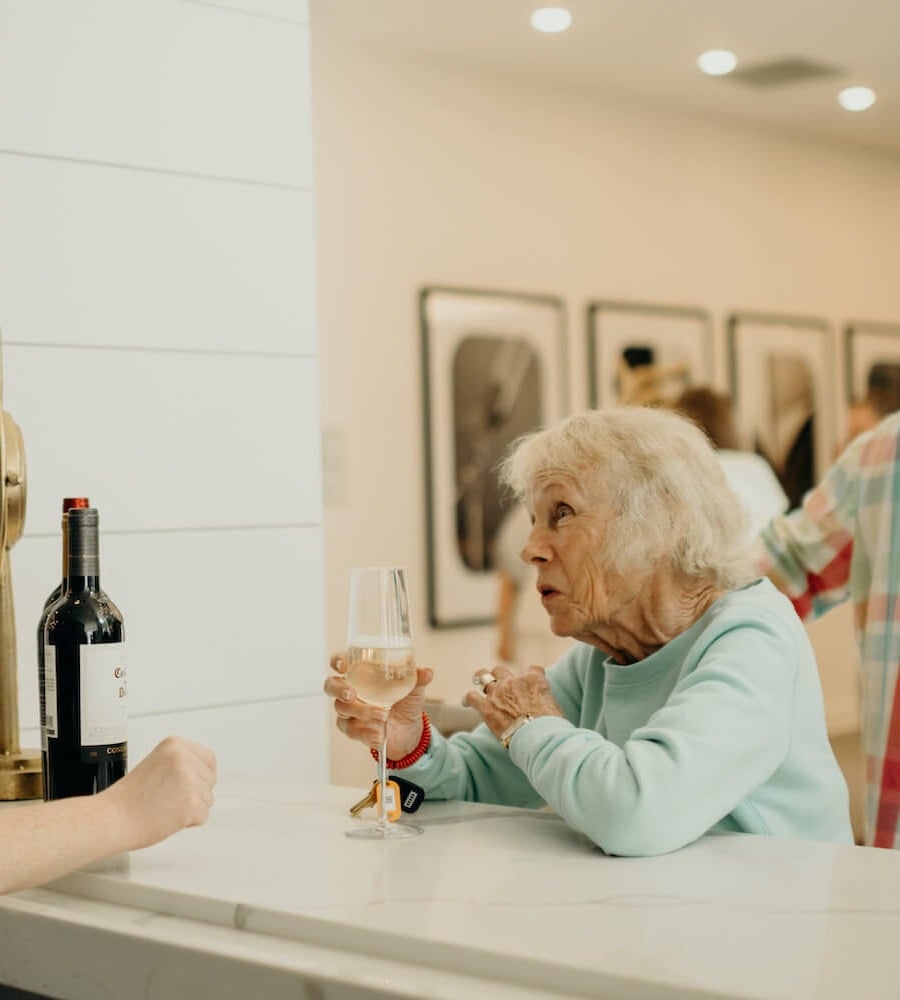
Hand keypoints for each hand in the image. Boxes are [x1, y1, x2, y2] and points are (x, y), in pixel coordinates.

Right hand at [101, 736, 216, 850]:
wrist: (112, 818)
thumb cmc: (128, 798)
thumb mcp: (157, 763)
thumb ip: (180, 763)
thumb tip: (203, 774)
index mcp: (175, 744)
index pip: (209, 759)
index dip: (200, 775)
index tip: (187, 784)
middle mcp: (184, 757)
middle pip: (210, 780)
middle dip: (195, 793)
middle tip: (169, 799)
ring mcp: (189, 779)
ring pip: (208, 799)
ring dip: (191, 808)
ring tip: (165, 807)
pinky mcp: (191, 802)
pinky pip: (203, 816)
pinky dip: (189, 822)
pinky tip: (168, 818)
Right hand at [325, 652, 433, 758]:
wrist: (409, 730)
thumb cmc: (405, 701)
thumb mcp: (414, 687)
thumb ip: (418, 677)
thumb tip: (427, 672)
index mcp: (361, 673)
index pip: (340, 662)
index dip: (338, 661)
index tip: (344, 665)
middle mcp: (350, 690)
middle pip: (331, 685)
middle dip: (339, 689)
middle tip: (353, 694)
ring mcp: (349, 711)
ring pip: (341, 709)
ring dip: (361, 712)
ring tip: (383, 715)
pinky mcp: (353, 729)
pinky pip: (351, 730)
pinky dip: (365, 732)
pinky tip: (378, 733)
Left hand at [463, 664, 563, 740]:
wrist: (540, 738)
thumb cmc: (552, 728)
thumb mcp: (555, 709)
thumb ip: (546, 703)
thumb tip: (547, 711)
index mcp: (534, 680)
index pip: (533, 669)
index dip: (531, 675)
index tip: (528, 680)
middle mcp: (515, 681)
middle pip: (501, 670)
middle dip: (500, 675)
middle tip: (499, 683)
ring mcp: (499, 692)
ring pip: (483, 676)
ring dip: (481, 679)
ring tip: (477, 682)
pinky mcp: (486, 707)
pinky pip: (471, 697)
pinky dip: (468, 699)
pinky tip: (467, 702)